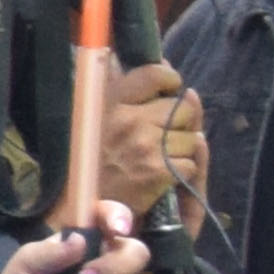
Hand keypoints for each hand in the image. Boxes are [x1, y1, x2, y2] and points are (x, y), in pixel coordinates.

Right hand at [99, 61, 189, 221]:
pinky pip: (190, 164)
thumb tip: (164, 63)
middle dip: (182, 122)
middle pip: (185, 108)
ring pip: (192, 138)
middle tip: (165, 136)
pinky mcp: (159, 171)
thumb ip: (125, 91)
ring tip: (160, 159)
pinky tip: (161, 178)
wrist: (81, 211)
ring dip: (183, 151)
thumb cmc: (89, 163)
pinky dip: (181, 173)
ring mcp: (146, 145)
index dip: (171, 82)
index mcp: (112, 102)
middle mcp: (130, 119)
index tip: (169, 93)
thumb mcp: (94, 118)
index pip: (157, 74)